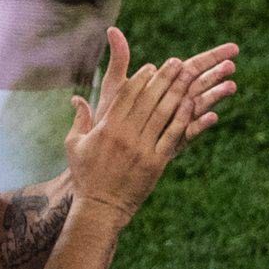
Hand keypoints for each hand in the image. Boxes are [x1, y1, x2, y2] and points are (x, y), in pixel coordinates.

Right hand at [61, 30, 232, 218]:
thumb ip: (79, 120)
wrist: (101, 206)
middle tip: (177, 63)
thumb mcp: (75, 145)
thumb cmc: (86, 175)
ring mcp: (142, 148)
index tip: (152, 66)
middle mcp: (125, 135)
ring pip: (163, 113)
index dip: (141, 79)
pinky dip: (184, 118)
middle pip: (148, 100)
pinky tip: (193, 104)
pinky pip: (173, 135)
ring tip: (189, 76)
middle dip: (164, 79)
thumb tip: (76, 99)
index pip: (126, 96)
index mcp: (106, 128)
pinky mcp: (156, 162)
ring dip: (178, 92)